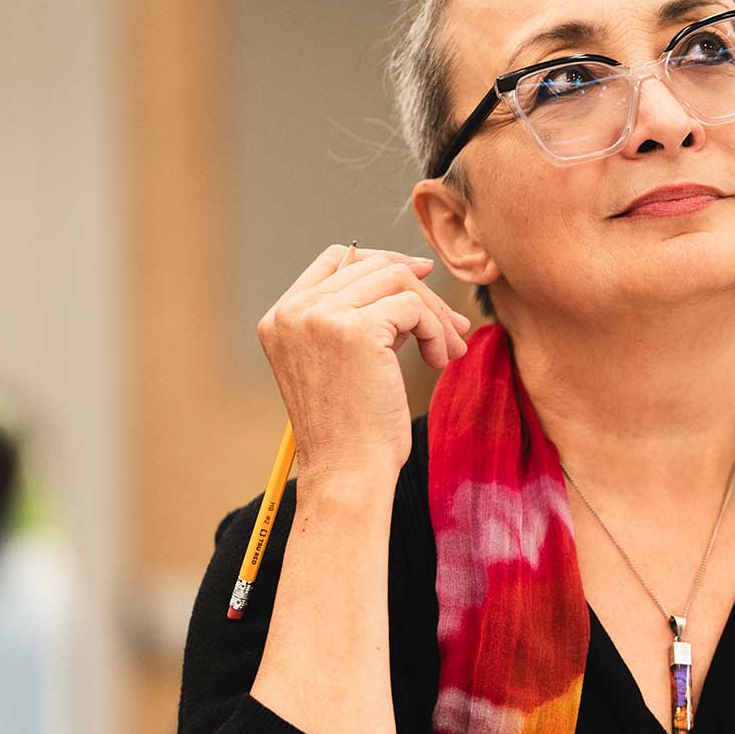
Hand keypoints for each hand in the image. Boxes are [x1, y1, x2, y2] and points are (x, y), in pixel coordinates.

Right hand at [256, 244, 471, 485]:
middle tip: (453, 328)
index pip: (335, 260)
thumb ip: (360, 318)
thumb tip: (413, 276)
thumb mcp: (342, 363)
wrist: (347, 472)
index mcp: (281, 318)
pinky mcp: (355, 328)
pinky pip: (414, 307)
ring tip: (449, 351)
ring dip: (434, 314)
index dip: (381, 261)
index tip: (419, 275)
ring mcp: (321, 317)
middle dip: (421, 294)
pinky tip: (438, 361)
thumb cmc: (351, 431)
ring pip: (398, 282)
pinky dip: (436, 331)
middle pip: (372, 267)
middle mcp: (294, 312)